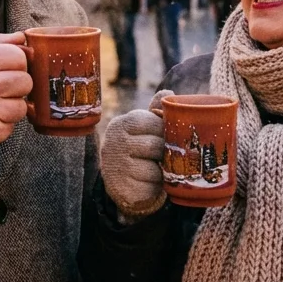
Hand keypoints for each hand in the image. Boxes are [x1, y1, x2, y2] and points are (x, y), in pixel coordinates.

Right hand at [101, 90, 170, 218]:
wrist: (122, 183)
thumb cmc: (138, 149)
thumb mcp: (144, 128)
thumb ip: (156, 111)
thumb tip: (168, 93)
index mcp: (121, 124)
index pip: (153, 122)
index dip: (165, 131)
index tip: (165, 136)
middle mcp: (114, 143)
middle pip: (156, 145)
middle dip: (164, 153)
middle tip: (162, 156)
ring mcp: (116, 167)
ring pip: (155, 168)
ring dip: (161, 171)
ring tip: (154, 169)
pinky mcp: (122, 188)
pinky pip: (152, 187)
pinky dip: (156, 186)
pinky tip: (148, 183)